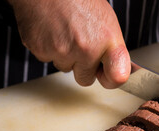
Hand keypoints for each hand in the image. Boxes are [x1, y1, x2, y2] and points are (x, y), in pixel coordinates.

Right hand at [8, 0, 130, 87]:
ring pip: (65, 68)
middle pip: (85, 79)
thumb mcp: (106, 21)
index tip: (107, 75)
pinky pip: (47, 59)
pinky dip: (48, 48)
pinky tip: (51, 30)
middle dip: (83, 67)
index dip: (112, 80)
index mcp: (107, 39)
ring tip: (64, 31)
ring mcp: (62, 51)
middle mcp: (87, 48)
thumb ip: (110, 48)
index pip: (117, 77)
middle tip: (80, 45)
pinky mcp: (41, 50)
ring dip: (65, 56)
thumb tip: (114, 68)